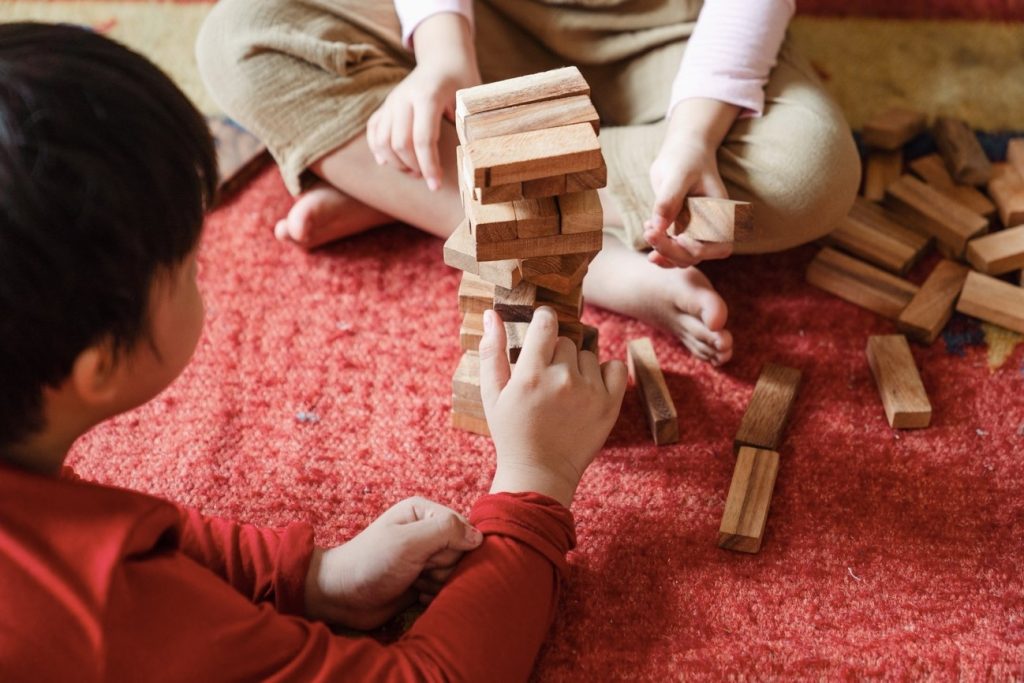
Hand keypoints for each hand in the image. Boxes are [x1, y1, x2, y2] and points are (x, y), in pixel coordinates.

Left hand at [304, 497, 482, 629]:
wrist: (342, 596)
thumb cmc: (371, 563)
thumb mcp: (408, 542)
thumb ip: (446, 531)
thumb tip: (479, 537)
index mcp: (423, 511)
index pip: (463, 527)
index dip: (452, 547)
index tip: (428, 555)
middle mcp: (427, 531)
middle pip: (461, 552)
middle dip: (441, 567)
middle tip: (416, 570)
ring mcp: (425, 556)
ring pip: (455, 572)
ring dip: (436, 583)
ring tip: (413, 582)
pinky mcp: (423, 580)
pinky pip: (445, 588)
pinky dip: (433, 595)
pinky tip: (415, 595)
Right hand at [365, 15, 479, 190]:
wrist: (444, 57)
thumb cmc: (462, 80)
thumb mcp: (471, 99)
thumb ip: (468, 124)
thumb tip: (470, 160)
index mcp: (427, 95)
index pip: (422, 139)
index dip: (429, 166)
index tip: (436, 185)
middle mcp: (404, 97)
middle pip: (399, 143)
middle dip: (413, 167)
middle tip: (428, 177)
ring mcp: (391, 101)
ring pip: (382, 141)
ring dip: (396, 162)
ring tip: (414, 171)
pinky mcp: (385, 105)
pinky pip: (373, 131)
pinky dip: (378, 150)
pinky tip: (389, 162)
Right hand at [479, 308, 626, 507]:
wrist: (540, 472)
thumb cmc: (511, 432)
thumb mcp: (492, 394)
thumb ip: (492, 351)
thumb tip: (491, 314)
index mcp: (531, 374)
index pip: (546, 323)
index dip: (544, 320)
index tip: (542, 327)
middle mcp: (562, 379)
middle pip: (566, 341)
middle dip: (555, 353)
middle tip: (546, 378)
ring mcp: (590, 392)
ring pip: (588, 355)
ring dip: (577, 366)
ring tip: (564, 391)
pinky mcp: (610, 405)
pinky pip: (615, 367)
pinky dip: (605, 372)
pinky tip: (590, 387)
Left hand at [645, 98, 741, 268]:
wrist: (684, 150)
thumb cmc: (686, 158)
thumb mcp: (677, 174)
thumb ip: (668, 200)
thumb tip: (657, 227)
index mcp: (722, 215)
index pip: (713, 248)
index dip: (691, 249)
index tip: (669, 235)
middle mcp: (713, 227)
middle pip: (694, 256)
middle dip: (670, 251)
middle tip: (648, 233)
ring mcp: (698, 231)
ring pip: (682, 257)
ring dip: (662, 251)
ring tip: (647, 230)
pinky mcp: (684, 230)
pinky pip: (674, 250)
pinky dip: (659, 247)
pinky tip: (648, 228)